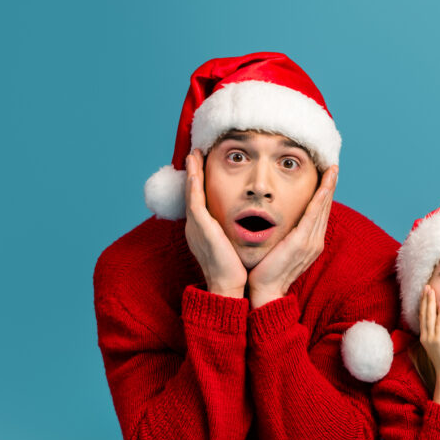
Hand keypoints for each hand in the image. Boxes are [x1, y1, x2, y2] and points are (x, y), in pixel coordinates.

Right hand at [184, 149, 246, 298]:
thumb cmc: (234, 267)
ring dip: (191, 172)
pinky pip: (194, 201)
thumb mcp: (233, 243)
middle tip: (194, 153)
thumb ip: (234, 230)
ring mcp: (196, 225)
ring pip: (191, 192)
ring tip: (193, 154)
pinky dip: (192, 184)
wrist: (228, 285)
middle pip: (193, 192)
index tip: (202, 165)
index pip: (201, 199)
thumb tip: (249, 221)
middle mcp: (197, 225)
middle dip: (193, 172)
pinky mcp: (200, 227)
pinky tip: (194, 170)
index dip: (200, 182)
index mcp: (204, 229)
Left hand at [247, 165, 337, 307]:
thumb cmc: (266, 272)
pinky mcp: (302, 242)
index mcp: (310, 243)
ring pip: (322, 208)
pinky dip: (320, 198)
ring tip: (331, 170)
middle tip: (333, 167)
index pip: (319, 213)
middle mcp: (315, 241)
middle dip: (329, 186)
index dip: (324, 194)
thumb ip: (282, 236)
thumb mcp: (278, 250)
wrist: (265, 292)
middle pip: (325, 208)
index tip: (326, 177)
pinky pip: (314, 215)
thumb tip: (277, 224)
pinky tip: (323, 185)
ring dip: (328, 187)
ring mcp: (311, 242)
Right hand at [419, 285, 439, 379]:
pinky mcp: (438, 341)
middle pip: (424, 313)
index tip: (426, 293)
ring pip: (429, 316)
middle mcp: (426, 336)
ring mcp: (431, 338)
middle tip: (426, 286)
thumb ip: (439, 335)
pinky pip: (439, 324)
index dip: (424, 304)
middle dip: (425, 299)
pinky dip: (439, 313)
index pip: (423, 317)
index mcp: (426, 337)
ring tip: (430, 290)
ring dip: (430, 302)